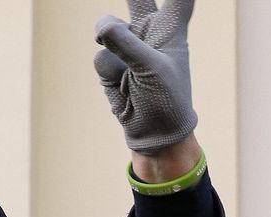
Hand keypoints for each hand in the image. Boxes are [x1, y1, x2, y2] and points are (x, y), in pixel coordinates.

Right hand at [93, 2, 196, 154]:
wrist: (153, 134)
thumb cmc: (167, 101)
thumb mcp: (153, 71)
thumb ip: (127, 44)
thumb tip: (100, 28)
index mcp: (170, 30)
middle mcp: (148, 31)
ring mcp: (126, 45)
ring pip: (105, 30)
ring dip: (114, 52)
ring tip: (130, 75)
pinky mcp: (110, 62)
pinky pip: (100, 57)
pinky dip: (110, 74)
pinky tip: (123, 86)